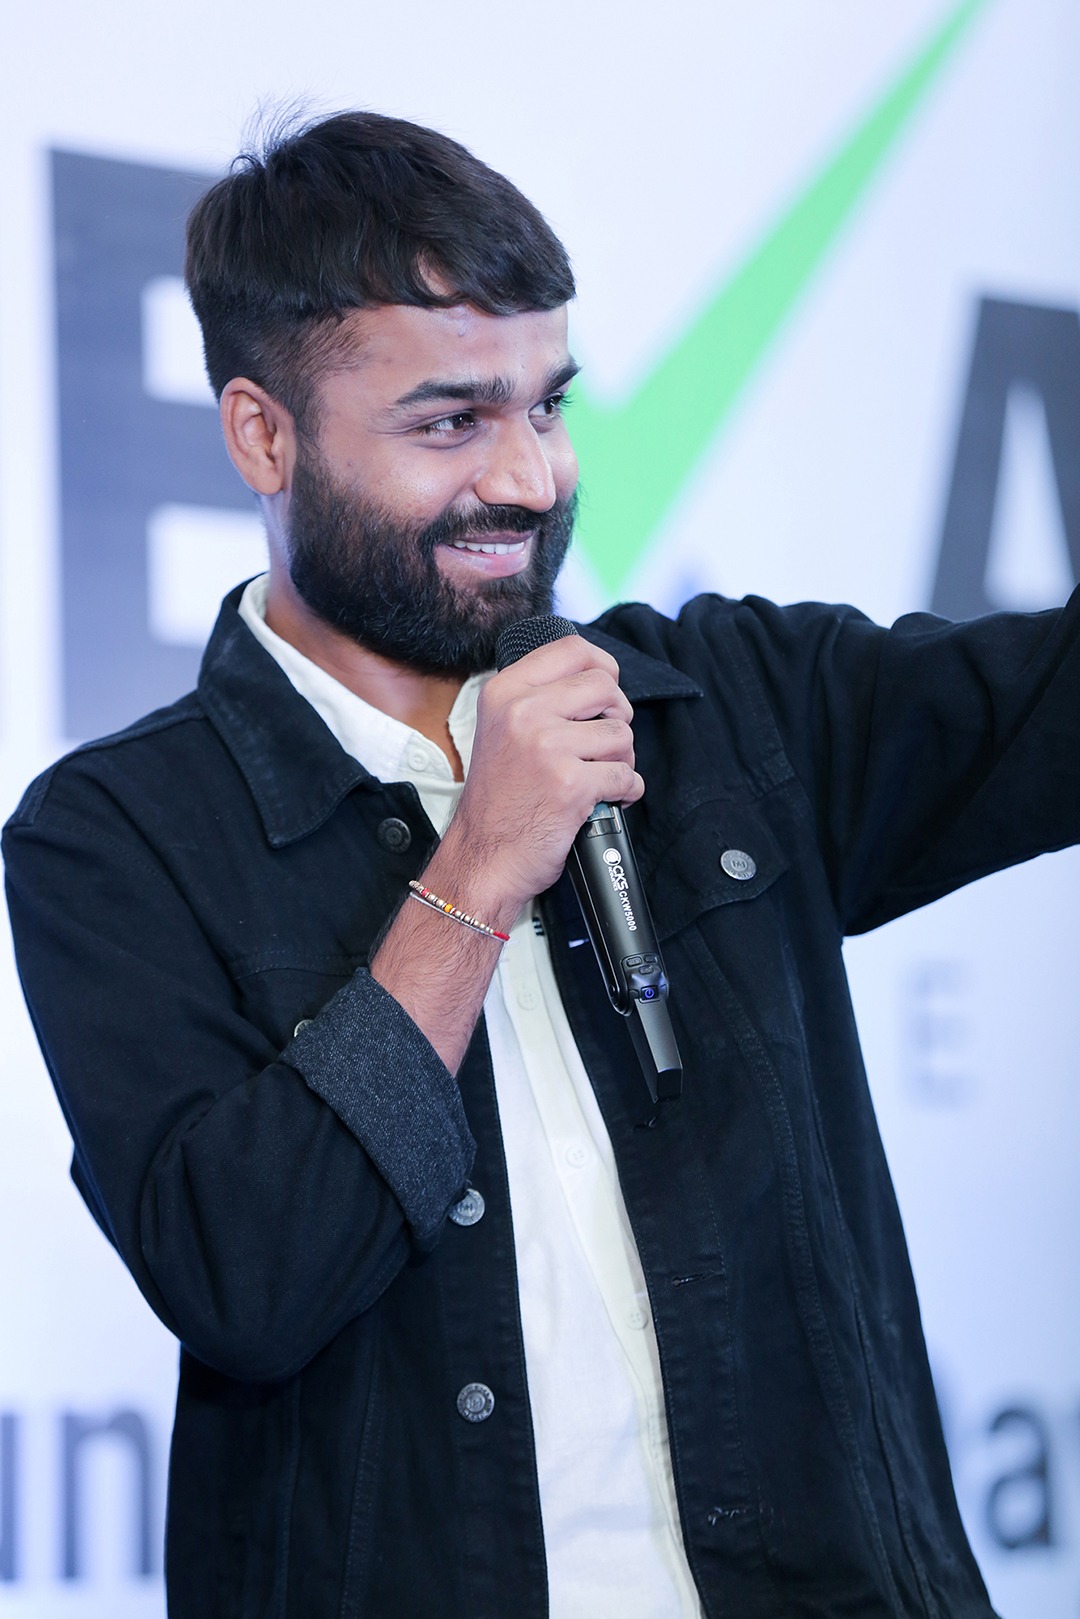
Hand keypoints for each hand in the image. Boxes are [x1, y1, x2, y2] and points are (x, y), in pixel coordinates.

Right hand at [440, 632, 643, 916]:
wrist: (483, 856)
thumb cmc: (498, 798)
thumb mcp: (499, 729)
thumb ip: (538, 698)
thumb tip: (599, 679)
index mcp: (504, 692)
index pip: (573, 650)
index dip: (604, 666)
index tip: (608, 690)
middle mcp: (523, 712)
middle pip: (606, 687)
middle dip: (618, 716)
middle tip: (604, 743)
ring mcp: (547, 747)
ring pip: (622, 733)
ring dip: (622, 759)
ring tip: (598, 777)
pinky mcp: (571, 784)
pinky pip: (627, 775)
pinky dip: (627, 791)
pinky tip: (607, 799)